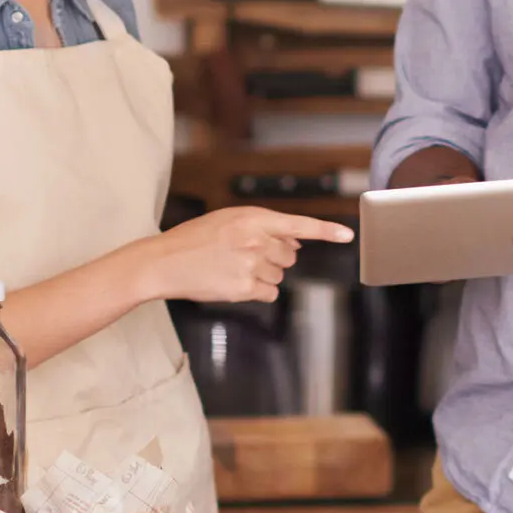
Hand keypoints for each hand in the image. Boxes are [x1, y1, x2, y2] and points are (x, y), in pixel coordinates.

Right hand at [148, 207, 353, 304]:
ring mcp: (251, 265)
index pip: (299, 224)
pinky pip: (269, 294)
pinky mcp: (244, 288)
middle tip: (245, 254)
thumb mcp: (229, 220)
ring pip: (279, 276)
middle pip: (290, 255)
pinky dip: (258, 292)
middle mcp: (256, 240)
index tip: (348, 235)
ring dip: (264, 274)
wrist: (163, 261)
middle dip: (275, 256)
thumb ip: (264, 228)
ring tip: (234, 267)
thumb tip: (296, 243)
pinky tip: (235, 282)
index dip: (327, 231)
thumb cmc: (195, 239)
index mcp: (253, 218)